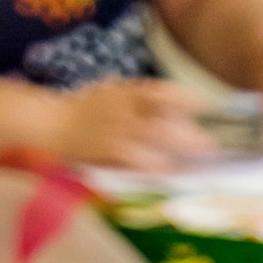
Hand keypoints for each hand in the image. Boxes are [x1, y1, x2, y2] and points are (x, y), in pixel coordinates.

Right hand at [38, 78, 217, 173]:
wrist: (51, 123)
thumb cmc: (85, 111)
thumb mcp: (112, 93)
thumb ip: (140, 98)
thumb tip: (179, 104)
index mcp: (125, 92)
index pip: (159, 92)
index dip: (183, 99)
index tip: (202, 106)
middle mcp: (123, 108)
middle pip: (163, 118)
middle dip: (189, 131)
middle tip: (211, 143)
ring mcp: (116, 130)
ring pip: (154, 136)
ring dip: (178, 147)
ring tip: (199, 158)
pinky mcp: (108, 152)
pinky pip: (136, 159)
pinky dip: (154, 164)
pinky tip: (170, 170)